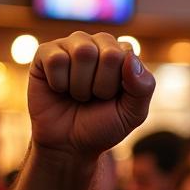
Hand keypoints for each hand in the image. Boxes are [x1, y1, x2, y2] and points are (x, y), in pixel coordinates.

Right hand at [28, 32, 154, 160]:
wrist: (68, 144)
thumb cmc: (102, 125)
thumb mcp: (132, 114)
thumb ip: (143, 88)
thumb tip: (130, 58)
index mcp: (121, 56)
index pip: (128, 54)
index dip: (121, 83)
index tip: (113, 98)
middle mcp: (97, 45)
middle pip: (109, 53)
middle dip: (104, 85)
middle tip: (95, 98)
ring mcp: (70, 46)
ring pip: (83, 52)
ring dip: (81, 85)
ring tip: (78, 95)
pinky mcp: (45, 53)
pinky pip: (56, 59)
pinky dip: (59, 83)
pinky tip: (59, 89)